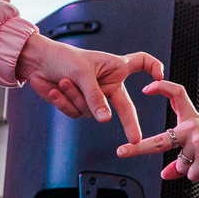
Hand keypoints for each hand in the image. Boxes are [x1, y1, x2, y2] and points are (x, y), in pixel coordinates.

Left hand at [11, 35, 163, 144]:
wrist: (36, 62)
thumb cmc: (62, 57)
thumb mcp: (82, 74)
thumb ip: (95, 97)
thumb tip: (104, 119)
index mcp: (114, 68)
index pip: (141, 63)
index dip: (153, 67)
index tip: (161, 77)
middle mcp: (106, 84)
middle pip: (124, 107)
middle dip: (130, 124)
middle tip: (135, 140)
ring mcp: (93, 97)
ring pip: (91, 111)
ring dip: (75, 98)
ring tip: (64, 82)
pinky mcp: (78, 105)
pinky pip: (76, 113)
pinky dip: (65, 103)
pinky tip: (56, 90)